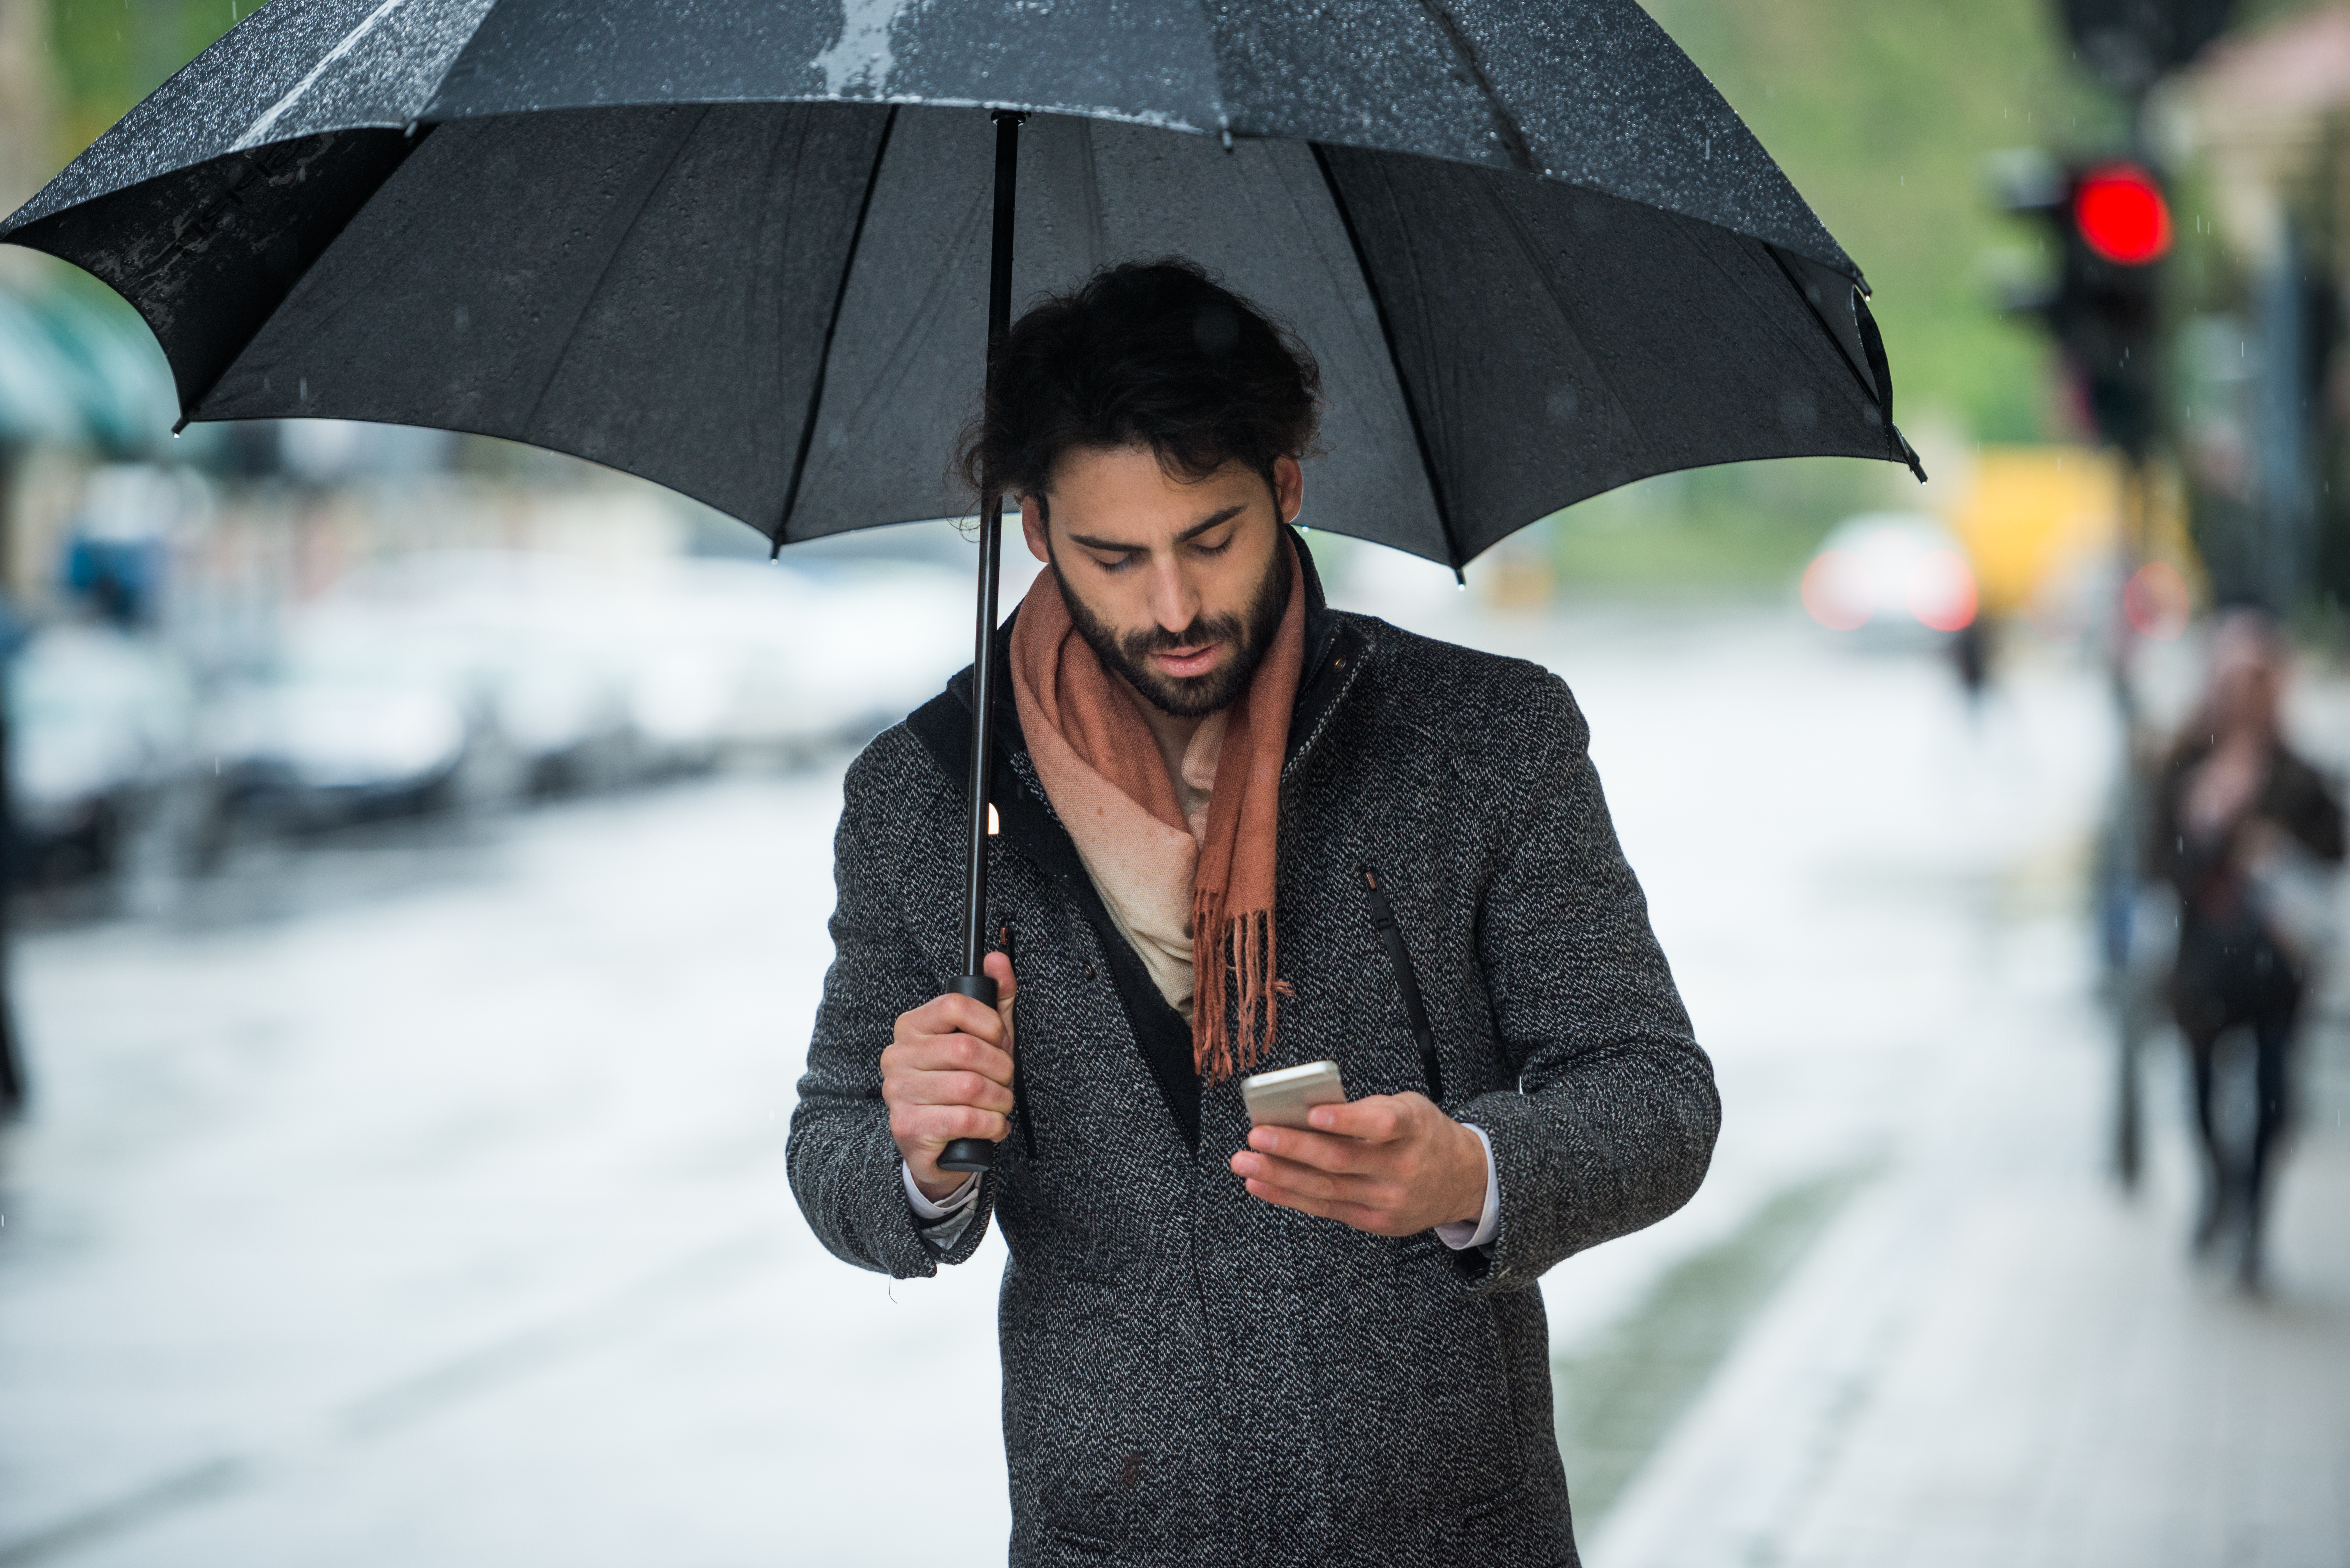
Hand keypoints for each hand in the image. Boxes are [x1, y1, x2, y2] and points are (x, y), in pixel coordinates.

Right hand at [883, 952, 1016, 1200]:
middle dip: (1001, 1069)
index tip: (1001, 1042)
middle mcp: (897, 1056)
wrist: (937, 1147)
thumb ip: (995, 999)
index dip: (990, 1024)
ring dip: (1000, 1101)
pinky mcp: (907, 1127)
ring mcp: (898, 1092)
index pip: (954, 1005)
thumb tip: (998, 959)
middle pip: (966, 1050)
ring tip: (1000, 1106)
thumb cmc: (962, 1087)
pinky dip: (991, 1125)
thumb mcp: (984, 1040)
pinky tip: (992, 1127)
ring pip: (970, 1087)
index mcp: (911, 1027)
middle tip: (1005, 1081)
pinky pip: (964, 1119)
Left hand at [1228, 1092, 1487, 1236]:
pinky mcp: (1376, 1222)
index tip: (1312, 1112)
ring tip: (1244, 1163)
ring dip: (1279, 1176)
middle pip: (1340, 1160)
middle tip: (1255, 1136)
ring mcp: (1388, 1201)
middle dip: (1292, 1149)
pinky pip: (1326, 1209)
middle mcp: (1402, 1168)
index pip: (1380, 1124)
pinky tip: (1262, 1184)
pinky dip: (1290, 1196)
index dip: (1346, 1119)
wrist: (1464, 1179)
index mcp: (1412, 1129)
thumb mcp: (1407, 1108)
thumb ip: (1365, 1109)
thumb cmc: (1423, 1133)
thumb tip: (1305, 1112)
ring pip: (1326, 1189)